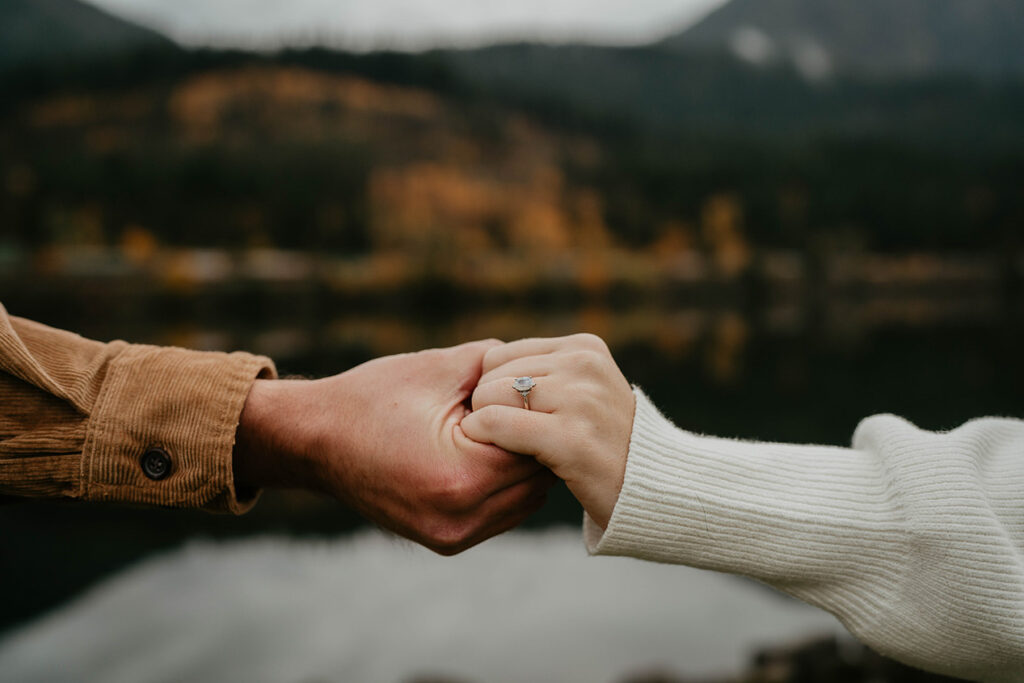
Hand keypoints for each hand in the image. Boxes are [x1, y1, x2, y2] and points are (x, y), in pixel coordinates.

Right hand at [232, 340, 554, 554]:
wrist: (314, 439)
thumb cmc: (373, 397)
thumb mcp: (441, 368)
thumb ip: (501, 364)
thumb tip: (544, 366)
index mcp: (461, 476)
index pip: (536, 444)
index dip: (538, 410)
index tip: (538, 387)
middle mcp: (460, 517)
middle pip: (537, 477)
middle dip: (536, 439)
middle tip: (532, 405)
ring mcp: (453, 536)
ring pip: (526, 499)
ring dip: (524, 465)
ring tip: (510, 428)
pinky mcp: (447, 541)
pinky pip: (503, 513)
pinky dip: (506, 485)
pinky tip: (492, 452)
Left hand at [461, 334, 634, 528]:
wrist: (651, 489)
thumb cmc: (604, 443)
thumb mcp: (584, 390)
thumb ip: (544, 372)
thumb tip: (485, 364)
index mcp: (585, 348)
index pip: (499, 355)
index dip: (491, 389)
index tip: (507, 418)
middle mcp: (584, 365)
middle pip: (492, 375)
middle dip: (487, 407)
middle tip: (507, 438)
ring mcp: (580, 400)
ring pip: (490, 396)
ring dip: (485, 425)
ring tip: (509, 447)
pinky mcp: (571, 438)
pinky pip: (497, 423)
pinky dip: (484, 436)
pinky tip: (494, 454)